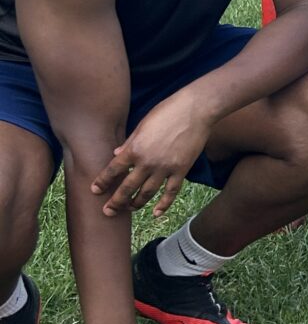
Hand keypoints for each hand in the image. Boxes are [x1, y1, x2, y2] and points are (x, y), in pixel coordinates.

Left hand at [90, 88, 210, 218]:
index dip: (102, 182)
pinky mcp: (181, 170)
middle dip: (115, 202)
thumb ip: (129, 141)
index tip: (95, 190)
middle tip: (107, 211)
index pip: (113, 170)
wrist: (196, 110)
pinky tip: (156, 213)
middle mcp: (147, 162)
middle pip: (127, 188)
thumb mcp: (143, 124)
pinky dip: (163, 205)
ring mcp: (165, 168)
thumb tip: (117, 153)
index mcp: (135, 148)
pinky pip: (170, 192)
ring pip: (147, 193)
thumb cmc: (168, 111)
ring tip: (129, 209)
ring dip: (136, 204)